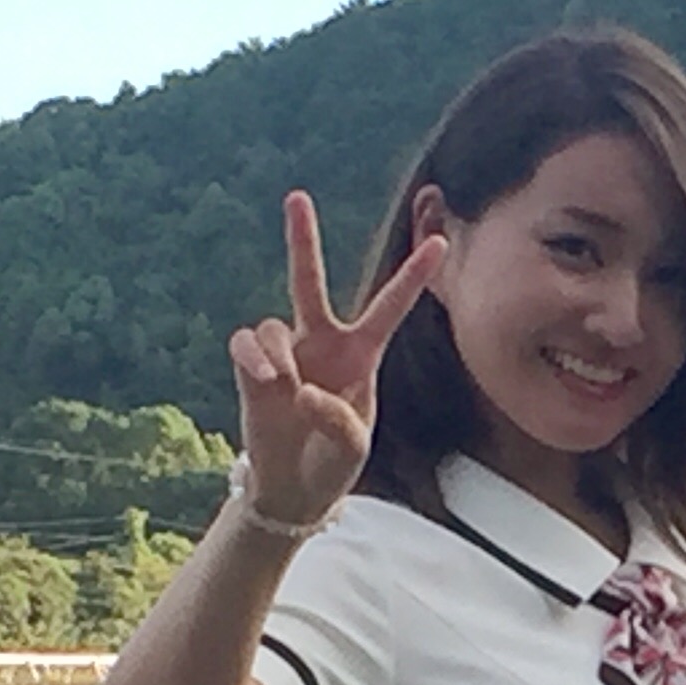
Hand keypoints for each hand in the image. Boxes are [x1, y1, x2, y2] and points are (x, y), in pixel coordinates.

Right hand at [225, 191, 446, 529]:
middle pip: (309, 282)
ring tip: (283, 389)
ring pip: (273, 325)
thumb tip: (300, 390)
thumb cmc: (334, 463)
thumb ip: (338, 421)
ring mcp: (285, 352)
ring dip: (278, 356)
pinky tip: (264, 381)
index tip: (440, 243)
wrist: (294, 488)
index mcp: (361, 356)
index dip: (412, 277)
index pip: (389, 308)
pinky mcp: (251, 367)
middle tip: (296, 196)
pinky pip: (245, 343)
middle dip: (301, 239)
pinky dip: (253, 360)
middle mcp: (321, 343)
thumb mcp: (353, 449)